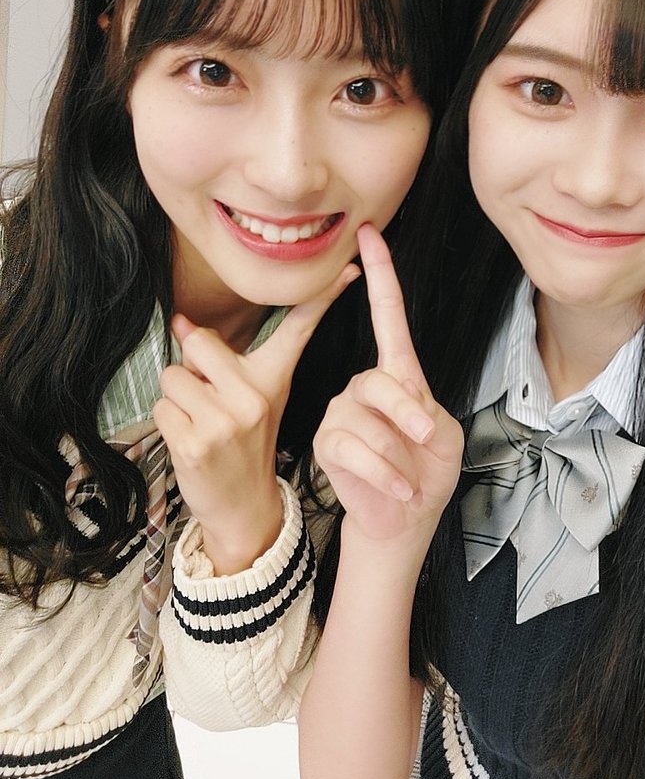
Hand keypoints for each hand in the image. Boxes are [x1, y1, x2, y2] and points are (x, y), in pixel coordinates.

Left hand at [154, 265, 357, 571]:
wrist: (242, 507)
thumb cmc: (243, 446)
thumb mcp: (251, 399)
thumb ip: (221, 360)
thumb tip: (179, 320)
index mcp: (274, 380)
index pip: (299, 331)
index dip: (324, 297)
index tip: (348, 270)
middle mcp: (254, 397)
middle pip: (199, 342)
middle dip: (190, 366)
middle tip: (208, 397)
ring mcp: (226, 421)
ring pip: (173, 377)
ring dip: (176, 398)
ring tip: (200, 423)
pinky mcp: (196, 443)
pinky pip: (162, 407)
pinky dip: (167, 422)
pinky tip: (190, 442)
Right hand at [313, 224, 462, 547]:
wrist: (406, 520)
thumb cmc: (427, 473)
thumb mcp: (442, 437)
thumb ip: (422, 410)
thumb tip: (398, 402)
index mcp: (398, 375)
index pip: (387, 317)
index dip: (380, 276)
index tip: (370, 234)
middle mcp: (363, 386)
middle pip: (381, 382)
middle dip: (408, 414)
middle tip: (426, 439)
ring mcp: (340, 412)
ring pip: (367, 420)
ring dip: (398, 455)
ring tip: (408, 477)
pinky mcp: (326, 442)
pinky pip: (353, 448)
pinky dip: (383, 473)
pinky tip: (396, 489)